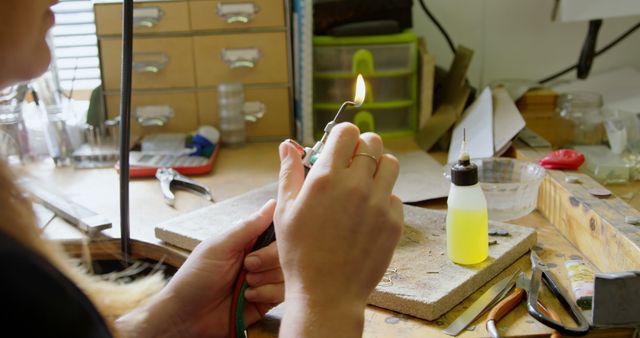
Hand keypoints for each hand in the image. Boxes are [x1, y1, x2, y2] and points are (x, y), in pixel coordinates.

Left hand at [115, 200, 283, 337]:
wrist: (187, 316)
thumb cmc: (195, 277)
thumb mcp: (219, 246)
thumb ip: (248, 226)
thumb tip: (272, 204)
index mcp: (247, 241)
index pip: (276, 230)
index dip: (277, 236)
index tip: (264, 243)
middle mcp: (259, 258)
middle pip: (284, 252)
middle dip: (266, 260)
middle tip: (247, 266)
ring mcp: (264, 280)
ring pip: (286, 273)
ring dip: (264, 279)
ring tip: (244, 284)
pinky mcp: (267, 300)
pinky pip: (282, 293)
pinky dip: (266, 294)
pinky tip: (248, 297)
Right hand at [276, 123, 403, 336]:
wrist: (326, 293)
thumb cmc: (299, 253)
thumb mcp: (285, 210)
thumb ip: (290, 172)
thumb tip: (288, 145)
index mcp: (327, 178)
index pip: (347, 132)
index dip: (342, 136)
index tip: (337, 148)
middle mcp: (357, 185)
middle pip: (373, 142)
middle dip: (361, 148)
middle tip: (351, 165)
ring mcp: (379, 204)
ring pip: (390, 164)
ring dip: (377, 168)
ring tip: (363, 185)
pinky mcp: (394, 222)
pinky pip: (395, 196)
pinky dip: (384, 198)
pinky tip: (368, 214)